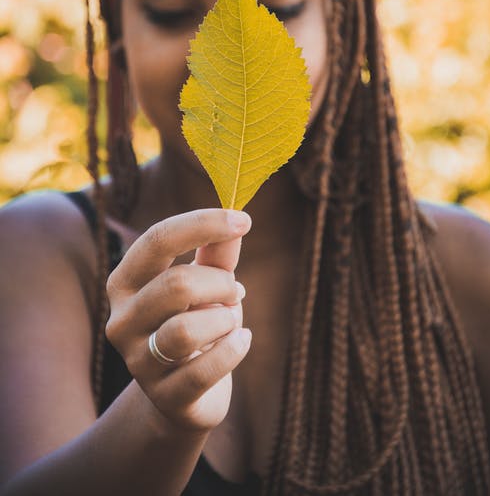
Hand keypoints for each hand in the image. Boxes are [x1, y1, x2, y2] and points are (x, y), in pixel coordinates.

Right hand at [105, 209, 251, 431]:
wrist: (187, 393)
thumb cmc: (196, 322)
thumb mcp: (206, 283)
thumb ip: (217, 253)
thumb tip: (237, 217)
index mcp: (125, 282)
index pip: (157, 239)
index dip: (203, 224)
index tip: (244, 219)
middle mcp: (121, 320)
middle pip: (176, 284)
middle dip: (220, 283)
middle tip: (234, 291)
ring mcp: (138, 362)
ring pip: (185, 330)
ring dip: (224, 319)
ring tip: (230, 321)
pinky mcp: (163, 397)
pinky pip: (203, 370)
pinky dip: (233, 349)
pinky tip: (240, 341)